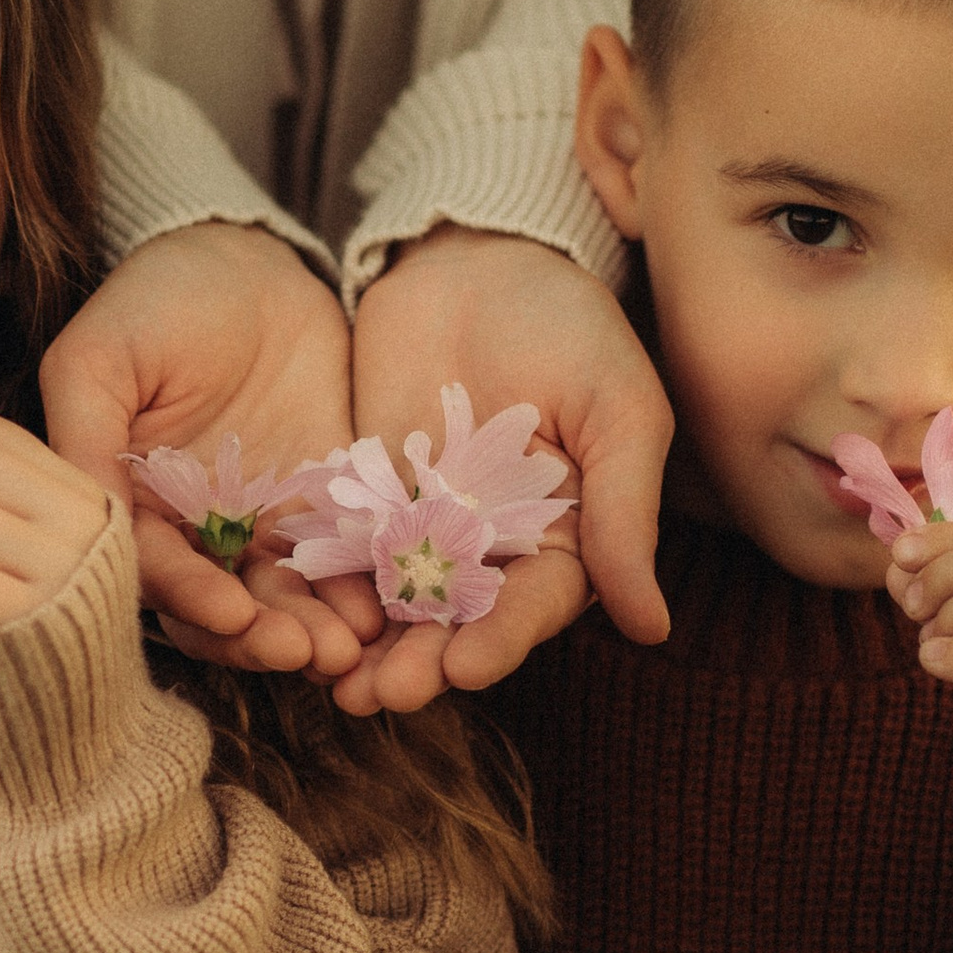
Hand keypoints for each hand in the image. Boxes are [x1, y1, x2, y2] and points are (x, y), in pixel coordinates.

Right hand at [40, 222, 358, 677]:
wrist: (249, 262)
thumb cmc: (158, 302)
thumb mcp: (99, 359)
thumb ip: (84, 442)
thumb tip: (84, 530)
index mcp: (128, 510)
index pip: (155, 576)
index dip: (192, 600)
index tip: (233, 615)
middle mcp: (190, 536)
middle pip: (220, 612)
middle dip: (260, 638)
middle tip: (305, 651)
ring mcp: (257, 530)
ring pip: (282, 603)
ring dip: (312, 631)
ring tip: (349, 645)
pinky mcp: (322, 512)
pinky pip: (339, 567)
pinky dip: (357, 593)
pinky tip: (382, 608)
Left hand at [332, 227, 673, 713]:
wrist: (479, 257)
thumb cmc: (569, 327)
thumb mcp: (616, 412)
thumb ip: (623, 516)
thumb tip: (653, 627)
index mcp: (566, 539)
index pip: (533, 606)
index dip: (501, 639)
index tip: (467, 666)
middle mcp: (495, 549)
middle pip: (459, 623)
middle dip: (424, 661)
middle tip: (387, 695)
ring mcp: (425, 527)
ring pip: (397, 604)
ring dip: (372, 648)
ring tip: (340, 685)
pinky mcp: (366, 499)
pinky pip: (344, 554)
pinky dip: (327, 591)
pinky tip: (300, 620)